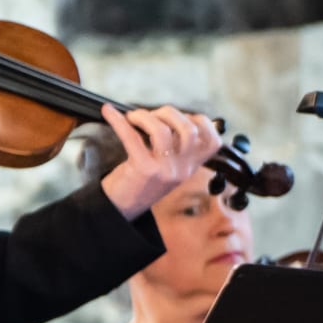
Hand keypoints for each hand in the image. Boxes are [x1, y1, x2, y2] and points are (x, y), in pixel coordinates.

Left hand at [96, 105, 220, 216]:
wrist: (122, 209)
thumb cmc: (141, 184)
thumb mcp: (169, 169)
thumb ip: (177, 149)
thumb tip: (169, 117)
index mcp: (190, 168)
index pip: (212, 141)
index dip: (201, 122)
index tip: (181, 117)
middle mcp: (182, 169)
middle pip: (189, 130)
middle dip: (169, 113)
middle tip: (152, 115)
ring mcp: (164, 170)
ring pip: (162, 130)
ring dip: (144, 116)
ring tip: (133, 117)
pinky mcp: (142, 168)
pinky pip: (131, 137)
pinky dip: (117, 121)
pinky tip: (109, 113)